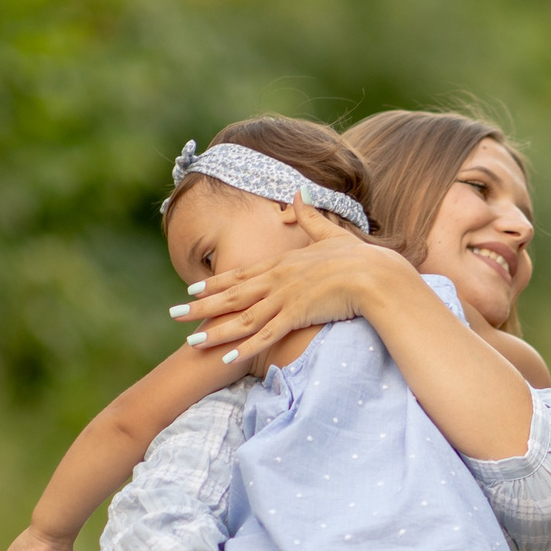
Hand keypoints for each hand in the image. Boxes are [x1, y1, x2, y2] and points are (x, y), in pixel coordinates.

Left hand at [168, 195, 416, 370]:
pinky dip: (244, 348)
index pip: (241, 274)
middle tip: (174, 314)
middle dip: (201, 306)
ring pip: (241, 317)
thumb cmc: (359, 257)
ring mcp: (285, 297)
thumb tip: (300, 192)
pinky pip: (265, 336)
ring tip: (190, 342)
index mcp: (283, 262)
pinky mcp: (296, 315)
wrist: (376, 274)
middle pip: (231, 295)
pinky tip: (226, 358)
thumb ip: (311, 217)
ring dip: (214, 330)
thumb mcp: (331, 234)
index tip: (192, 288)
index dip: (214, 282)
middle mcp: (277, 279)